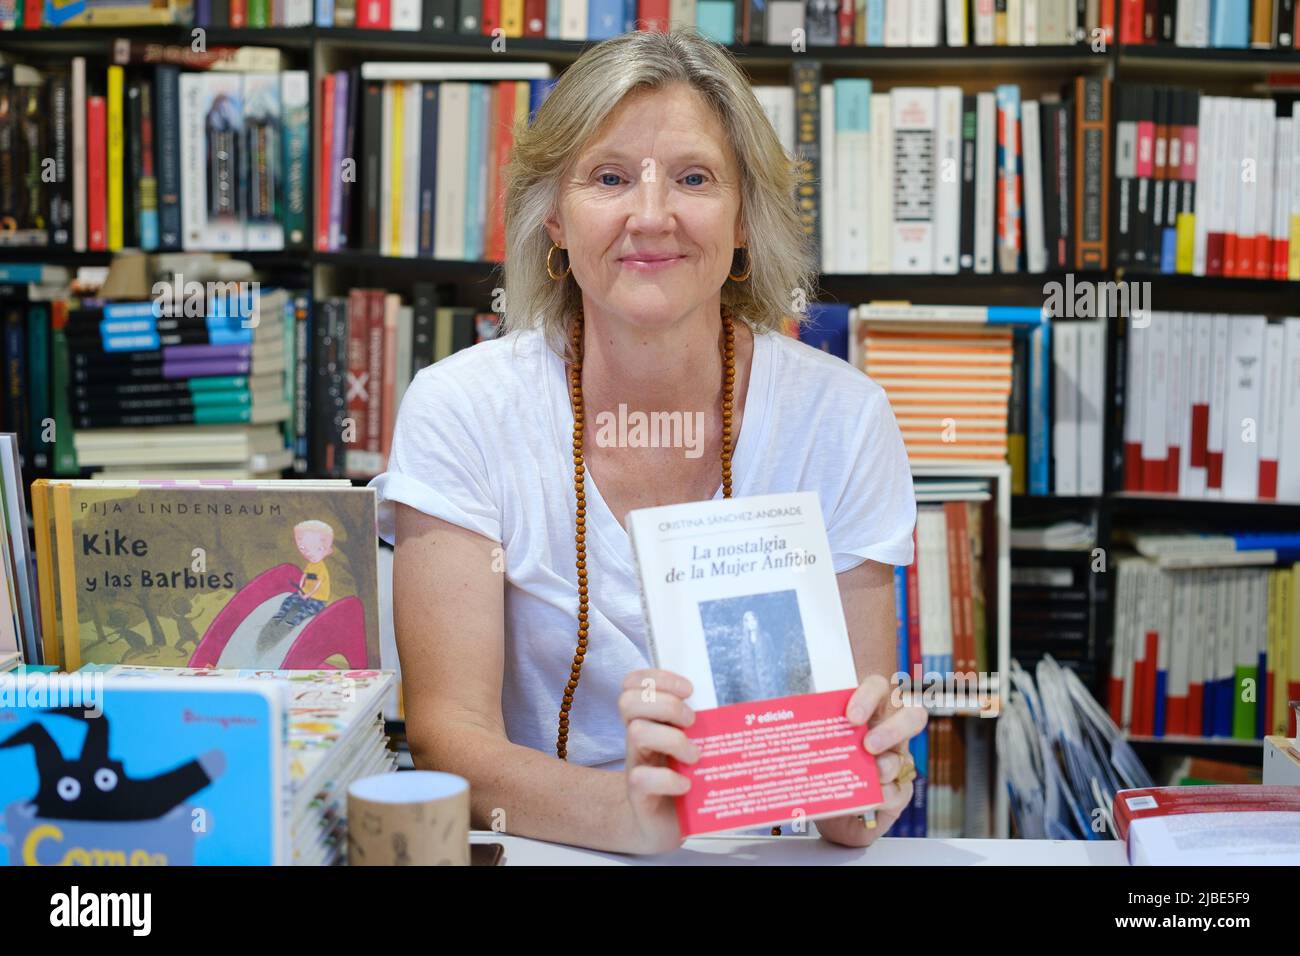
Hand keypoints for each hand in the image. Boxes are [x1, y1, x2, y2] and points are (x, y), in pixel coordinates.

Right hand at [617, 668, 699, 854]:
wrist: (663, 825)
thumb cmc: (684, 780)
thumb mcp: (692, 746)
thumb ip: (705, 728)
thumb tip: (746, 713)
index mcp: (651, 720)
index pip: (635, 684)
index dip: (658, 678)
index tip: (689, 689)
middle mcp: (638, 738)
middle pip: (629, 701)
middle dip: (666, 703)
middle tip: (692, 721)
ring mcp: (635, 764)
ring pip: (636, 732)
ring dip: (673, 740)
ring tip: (695, 756)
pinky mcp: (638, 793)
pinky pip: (642, 777)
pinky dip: (669, 779)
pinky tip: (686, 786)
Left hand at [816, 674, 927, 848]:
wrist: (830, 803)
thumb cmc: (826, 759)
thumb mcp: (818, 737)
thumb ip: (814, 725)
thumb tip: (788, 715)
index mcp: (869, 708)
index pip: (878, 688)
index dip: (869, 697)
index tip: (851, 716)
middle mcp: (890, 730)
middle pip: (912, 717)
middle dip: (892, 730)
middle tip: (868, 745)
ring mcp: (898, 760)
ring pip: (902, 759)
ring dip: (884, 768)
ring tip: (870, 777)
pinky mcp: (900, 789)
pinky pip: (899, 792)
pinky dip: (884, 796)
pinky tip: (871, 800)